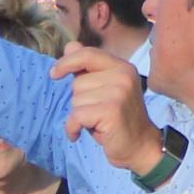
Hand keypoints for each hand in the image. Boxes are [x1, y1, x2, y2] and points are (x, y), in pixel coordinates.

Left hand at [52, 49, 164, 173]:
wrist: (140, 147)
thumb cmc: (117, 120)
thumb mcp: (104, 89)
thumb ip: (87, 68)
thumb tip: (69, 46)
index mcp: (122, 67)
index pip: (88, 54)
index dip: (67, 62)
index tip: (54, 74)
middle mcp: (123, 76)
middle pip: (78, 83)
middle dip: (80, 101)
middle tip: (97, 113)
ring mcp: (119, 93)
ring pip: (76, 100)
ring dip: (80, 115)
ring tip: (97, 122)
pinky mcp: (111, 110)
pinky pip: (77, 115)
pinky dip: (73, 128)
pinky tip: (80, 134)